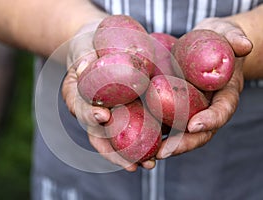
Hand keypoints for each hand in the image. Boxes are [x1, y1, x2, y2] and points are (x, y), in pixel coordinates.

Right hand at [62, 21, 155, 170]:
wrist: (95, 44)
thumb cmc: (87, 44)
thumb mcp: (82, 46)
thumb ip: (83, 56)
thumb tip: (85, 67)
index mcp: (76, 96)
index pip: (81, 109)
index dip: (91, 115)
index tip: (104, 116)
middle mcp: (90, 110)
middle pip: (99, 135)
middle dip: (115, 151)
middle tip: (132, 164)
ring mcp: (107, 113)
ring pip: (116, 139)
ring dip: (132, 154)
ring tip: (149, 164)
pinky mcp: (123, 110)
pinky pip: (133, 127)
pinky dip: (144, 139)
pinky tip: (159, 149)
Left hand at [156, 17, 252, 158]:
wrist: (204, 45)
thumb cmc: (216, 40)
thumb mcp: (226, 34)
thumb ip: (234, 37)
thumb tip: (244, 44)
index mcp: (223, 95)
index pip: (222, 111)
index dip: (210, 120)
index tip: (195, 125)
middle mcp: (206, 108)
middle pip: (198, 132)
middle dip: (181, 144)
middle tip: (163, 152)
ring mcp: (189, 110)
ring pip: (179, 134)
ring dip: (163, 146)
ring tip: (144, 156)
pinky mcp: (172, 107)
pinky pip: (163, 123)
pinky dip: (150, 133)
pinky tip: (133, 139)